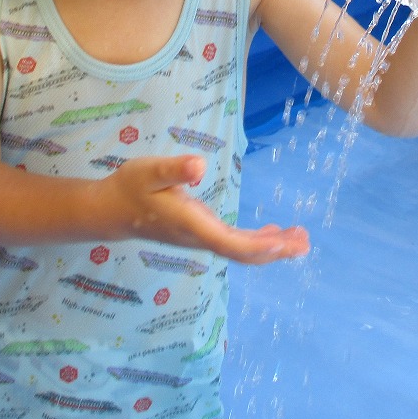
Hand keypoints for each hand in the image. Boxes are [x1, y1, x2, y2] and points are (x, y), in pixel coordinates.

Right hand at [104, 155, 309, 264]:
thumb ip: (174, 169)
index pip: (228, 242)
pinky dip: (258, 241)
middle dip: (274, 249)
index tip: (282, 243)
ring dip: (272, 247)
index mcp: (191, 224)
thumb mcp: (149, 170)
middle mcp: (200, 237)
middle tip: (304, 242)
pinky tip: (274, 233)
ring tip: (300, 240)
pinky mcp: (202, 234)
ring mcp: (201, 239)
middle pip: (242, 252)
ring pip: (242, 251)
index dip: (256, 245)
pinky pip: (235, 245)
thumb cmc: (131, 187)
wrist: (113, 210)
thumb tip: (199, 166)